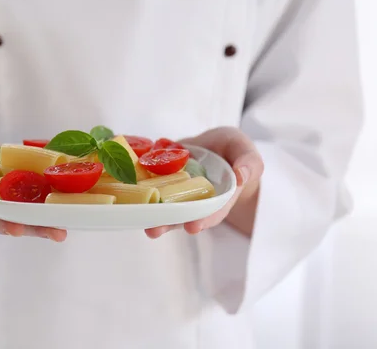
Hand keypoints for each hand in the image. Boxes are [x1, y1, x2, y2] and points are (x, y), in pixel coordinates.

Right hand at [0, 129, 66, 241]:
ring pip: (30, 213)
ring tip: (66, 229)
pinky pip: (39, 196)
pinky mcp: (24, 187)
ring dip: (48, 221)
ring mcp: (11, 198)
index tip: (15, 229)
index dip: (0, 224)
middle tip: (57, 234)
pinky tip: (73, 202)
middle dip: (36, 229)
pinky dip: (55, 200)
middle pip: (15, 221)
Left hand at [145, 127, 263, 238]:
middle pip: (183, 216)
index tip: (193, 227)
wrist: (213, 145)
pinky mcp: (162, 183)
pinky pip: (151, 189)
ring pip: (165, 208)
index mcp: (220, 198)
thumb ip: (249, 163)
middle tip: (155, 230)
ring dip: (152, 216)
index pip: (213, 212)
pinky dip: (139, 194)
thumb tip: (242, 176)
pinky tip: (127, 197)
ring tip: (141, 224)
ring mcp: (177, 194)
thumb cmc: (233, 150)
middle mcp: (196, 200)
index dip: (203, 220)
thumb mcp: (245, 151)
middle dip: (169, 224)